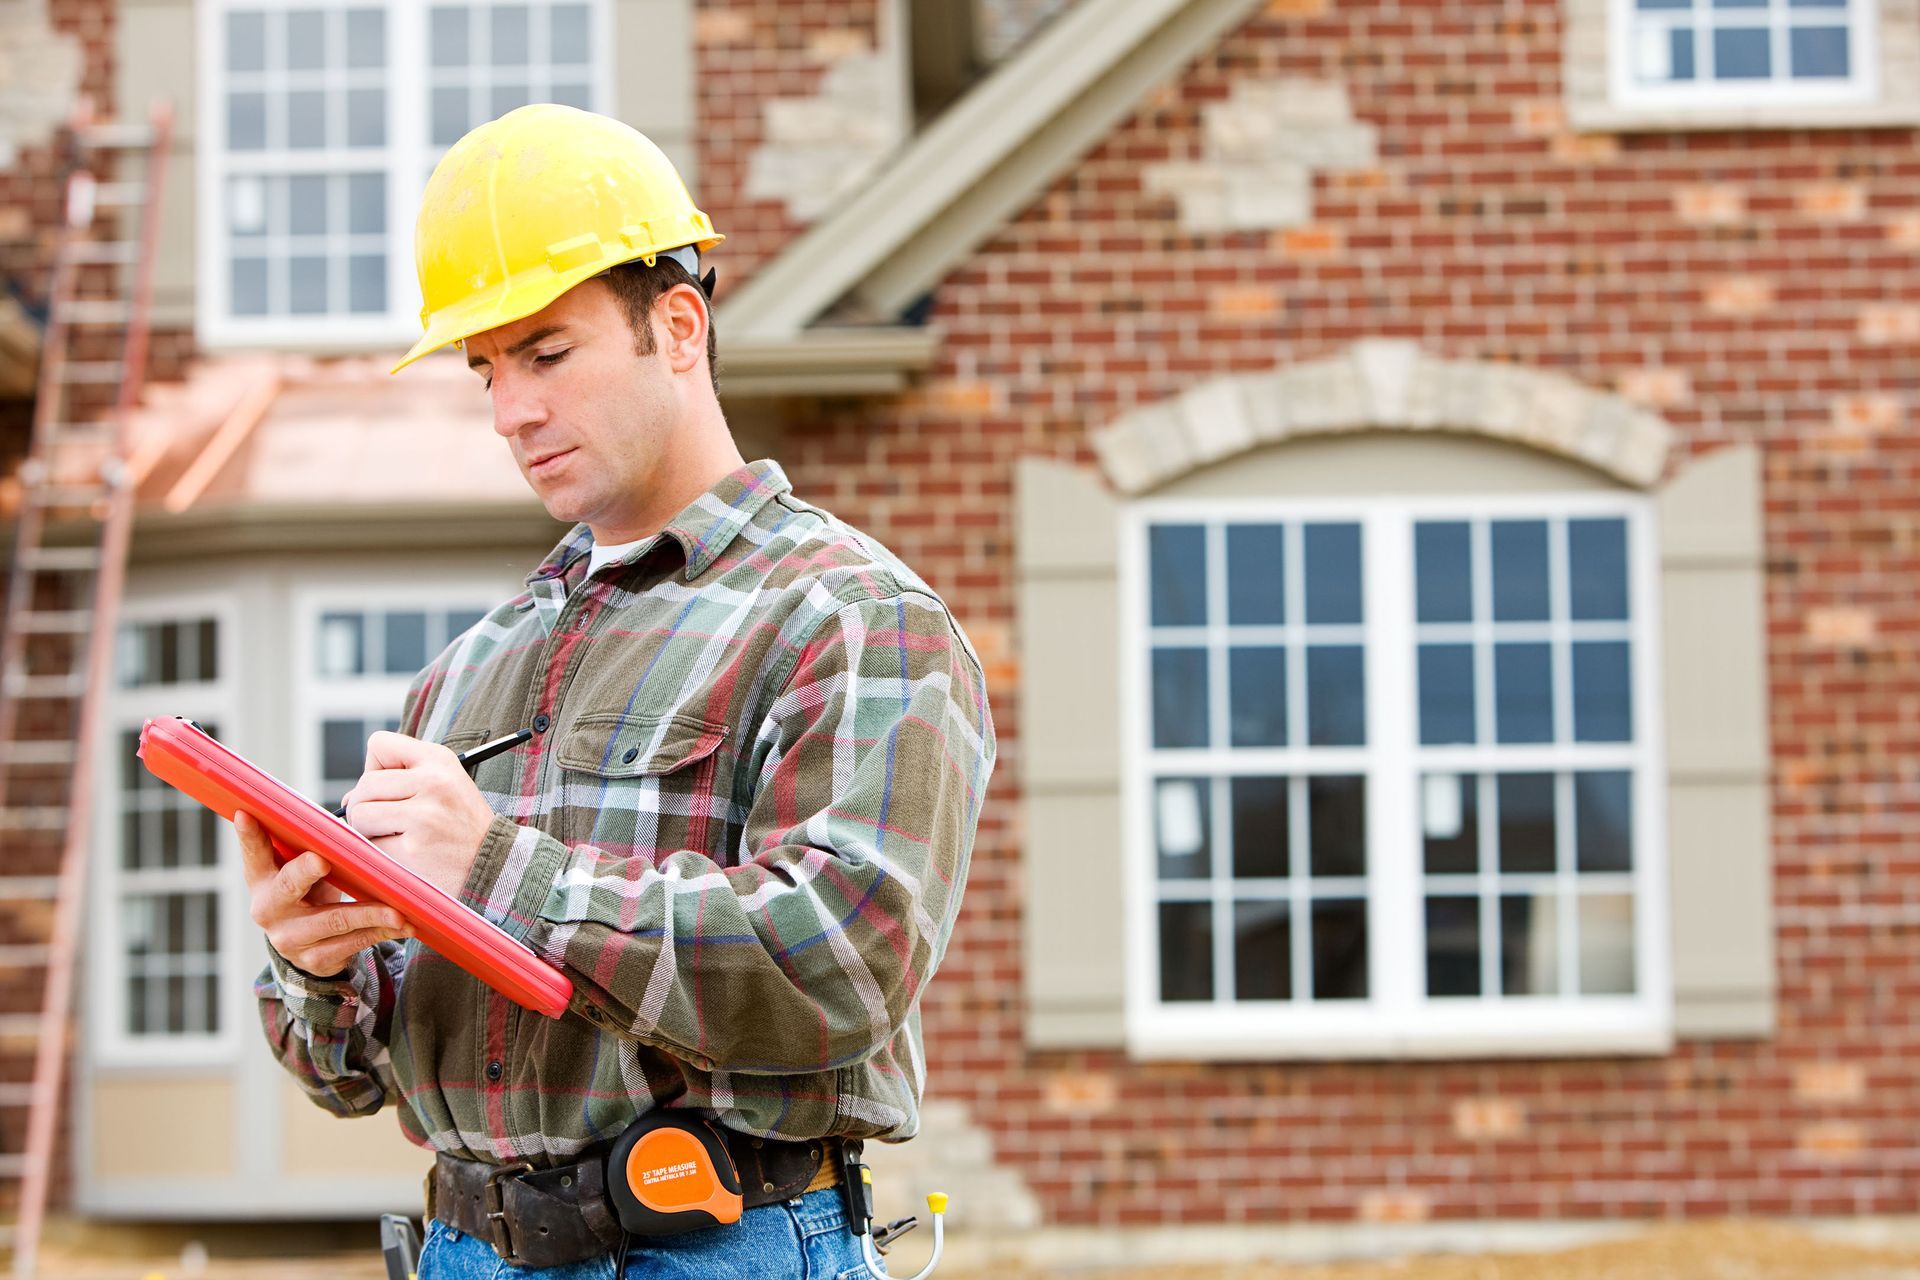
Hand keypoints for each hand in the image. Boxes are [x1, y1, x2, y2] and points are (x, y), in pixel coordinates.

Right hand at [237, 811, 410, 977]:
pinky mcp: (315, 959)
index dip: (248, 836)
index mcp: (262, 879)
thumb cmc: (310, 891)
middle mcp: (269, 909)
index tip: (246, 815)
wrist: (309, 945)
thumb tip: (346, 820)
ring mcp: (290, 938)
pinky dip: (382, 931)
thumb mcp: (303, 871)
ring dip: (370, 913)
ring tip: (397, 910)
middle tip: (323, 860)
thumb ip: (313, 848)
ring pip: (334, 920)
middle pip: (289, 885)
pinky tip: (403, 925)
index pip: (253, 853)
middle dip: (306, 871)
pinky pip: (353, 943)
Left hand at [339, 731, 497, 897]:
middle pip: (364, 784)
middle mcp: (433, 781)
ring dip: (369, 830)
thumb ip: (398, 780)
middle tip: (393, 821)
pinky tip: (406, 854)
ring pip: (361, 813)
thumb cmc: (460, 825)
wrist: (494, 864)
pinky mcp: (413, 848)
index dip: (376, 767)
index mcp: (439, 759)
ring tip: (399, 836)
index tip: (394, 788)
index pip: (379, 744)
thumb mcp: (443, 785)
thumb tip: (347, 800)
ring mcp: (424, 815)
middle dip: (368, 805)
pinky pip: (370, 845)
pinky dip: (379, 853)